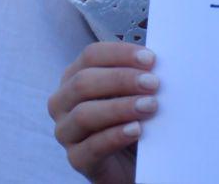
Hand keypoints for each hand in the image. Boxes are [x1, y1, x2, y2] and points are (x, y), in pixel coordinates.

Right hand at [48, 42, 157, 181]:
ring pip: (85, 114)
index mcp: (73, 78)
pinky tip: (137, 130)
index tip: (150, 59)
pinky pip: (93, 146)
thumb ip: (136, 79)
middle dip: (121, 80)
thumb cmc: (130, 123)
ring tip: (150, 106)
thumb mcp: (130, 95)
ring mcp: (66, 132)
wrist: (131, 164)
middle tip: (153, 83)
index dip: (120, 54)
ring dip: (120, 108)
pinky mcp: (77, 159)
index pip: (91, 56)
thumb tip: (155, 65)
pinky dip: (116, 136)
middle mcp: (63, 102)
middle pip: (84, 82)